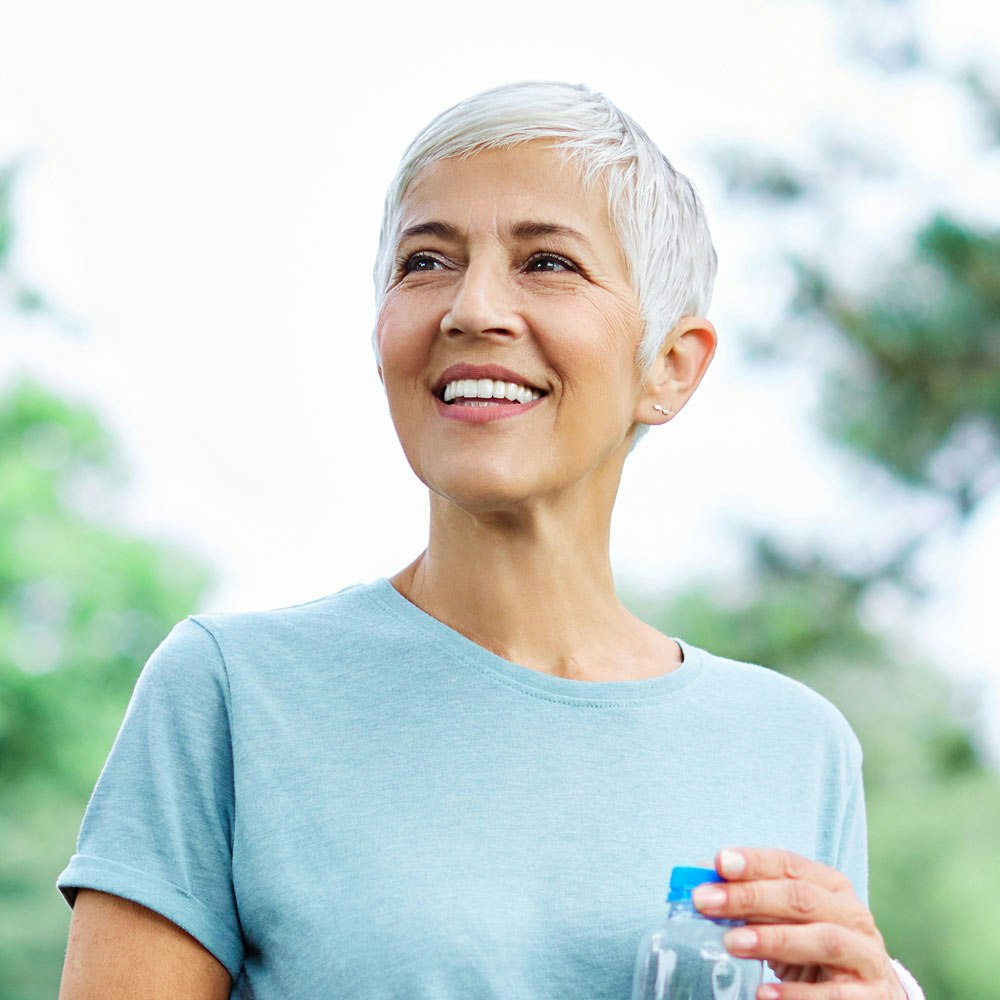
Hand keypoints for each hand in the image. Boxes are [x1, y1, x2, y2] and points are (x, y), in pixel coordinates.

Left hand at [691, 847, 906, 999]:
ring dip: (774, 939)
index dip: (754, 862)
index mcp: (830, 886)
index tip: (718, 863)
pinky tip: (763, 993)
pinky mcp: (869, 997)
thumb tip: (700, 889)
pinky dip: (797, 995)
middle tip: (706, 902)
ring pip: (823, 940)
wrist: (869, 994)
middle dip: (750, 897)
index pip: (789, 865)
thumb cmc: (815, 949)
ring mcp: (865, 956)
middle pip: (801, 898)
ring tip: (731, 942)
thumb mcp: (789, 920)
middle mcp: (852, 914)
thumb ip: (753, 904)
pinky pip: (834, 995)